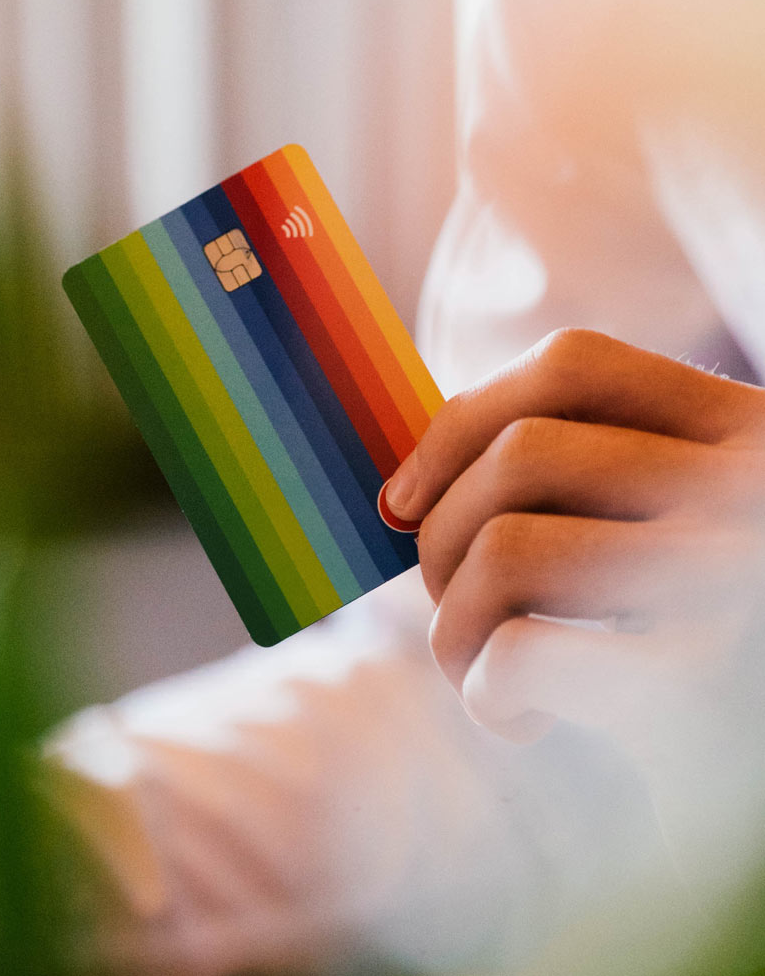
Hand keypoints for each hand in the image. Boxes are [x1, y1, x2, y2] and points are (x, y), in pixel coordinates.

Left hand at [385, 329, 764, 749]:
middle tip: (456, 606)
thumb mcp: (681, 530)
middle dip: (442, 539)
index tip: (405, 497)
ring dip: (453, 623)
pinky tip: (522, 720)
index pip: (572, 367)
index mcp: (747, 432)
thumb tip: (409, 488)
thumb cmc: (705, 649)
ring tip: (483, 671)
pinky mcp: (700, 690)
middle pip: (521, 454)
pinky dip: (484, 692)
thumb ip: (592, 481)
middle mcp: (754, 487)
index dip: (460, 422)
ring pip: (505, 546)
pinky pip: (519, 650)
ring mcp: (733, 579)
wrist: (763, 766)